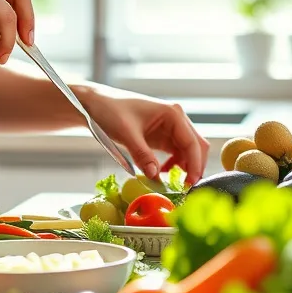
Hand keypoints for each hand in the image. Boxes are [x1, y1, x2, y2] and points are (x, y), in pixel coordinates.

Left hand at [78, 87, 209, 184]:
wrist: (95, 104)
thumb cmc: (110, 111)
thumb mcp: (126, 133)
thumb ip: (142, 155)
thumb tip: (155, 176)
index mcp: (172, 114)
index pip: (192, 143)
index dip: (195, 165)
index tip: (190, 184)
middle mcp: (176, 119)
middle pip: (196, 146)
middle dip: (194, 167)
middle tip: (185, 188)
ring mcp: (170, 127)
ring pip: (188, 151)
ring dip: (185, 167)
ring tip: (174, 183)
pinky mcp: (162, 136)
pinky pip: (176, 152)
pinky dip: (174, 165)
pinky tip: (162, 173)